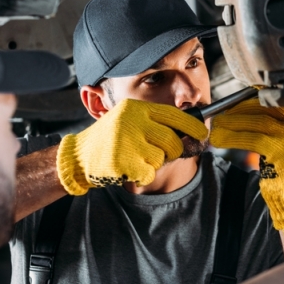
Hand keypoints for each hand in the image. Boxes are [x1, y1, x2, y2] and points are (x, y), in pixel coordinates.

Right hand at [56, 99, 207, 194]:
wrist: (80, 155)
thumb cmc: (110, 139)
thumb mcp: (129, 121)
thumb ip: (154, 123)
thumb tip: (189, 131)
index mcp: (135, 109)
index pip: (172, 114)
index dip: (192, 124)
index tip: (203, 132)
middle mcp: (131, 122)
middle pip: (172, 140)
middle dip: (173, 151)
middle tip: (162, 153)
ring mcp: (126, 142)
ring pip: (161, 158)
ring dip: (153, 162)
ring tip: (135, 157)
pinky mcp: (122, 161)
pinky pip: (148, 172)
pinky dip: (143, 175)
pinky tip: (129, 168)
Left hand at [211, 99, 283, 234]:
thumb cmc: (280, 166)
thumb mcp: (279, 139)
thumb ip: (268, 121)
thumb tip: (237, 106)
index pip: (272, 101)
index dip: (248, 102)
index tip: (230, 106)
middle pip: (265, 109)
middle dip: (238, 111)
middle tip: (220, 116)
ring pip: (258, 122)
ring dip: (232, 123)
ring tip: (216, 127)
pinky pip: (254, 139)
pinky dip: (233, 137)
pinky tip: (220, 139)